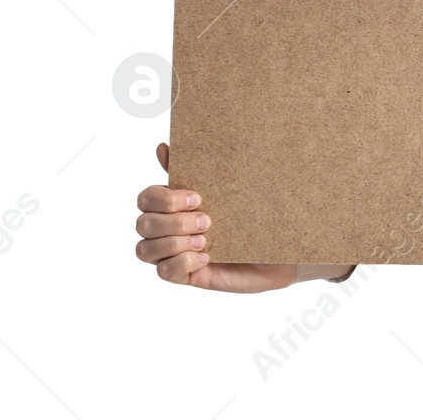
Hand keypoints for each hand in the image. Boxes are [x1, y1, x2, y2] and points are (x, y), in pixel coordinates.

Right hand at [135, 142, 304, 292]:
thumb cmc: (254, 214)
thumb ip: (197, 171)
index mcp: (174, 205)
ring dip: (174, 243)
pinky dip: (182, 263)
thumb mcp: (229, 190)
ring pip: (144, 250)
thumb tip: (163, 148)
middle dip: (173, 222)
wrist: (280, 247)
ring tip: (205, 240)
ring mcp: (174, 254)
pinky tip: (206, 257)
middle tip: (207, 220)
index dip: (163, 199)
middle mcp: (167, 229)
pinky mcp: (186, 275)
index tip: (197, 197)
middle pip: (142, 224)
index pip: (145, 199)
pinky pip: (164, 272)